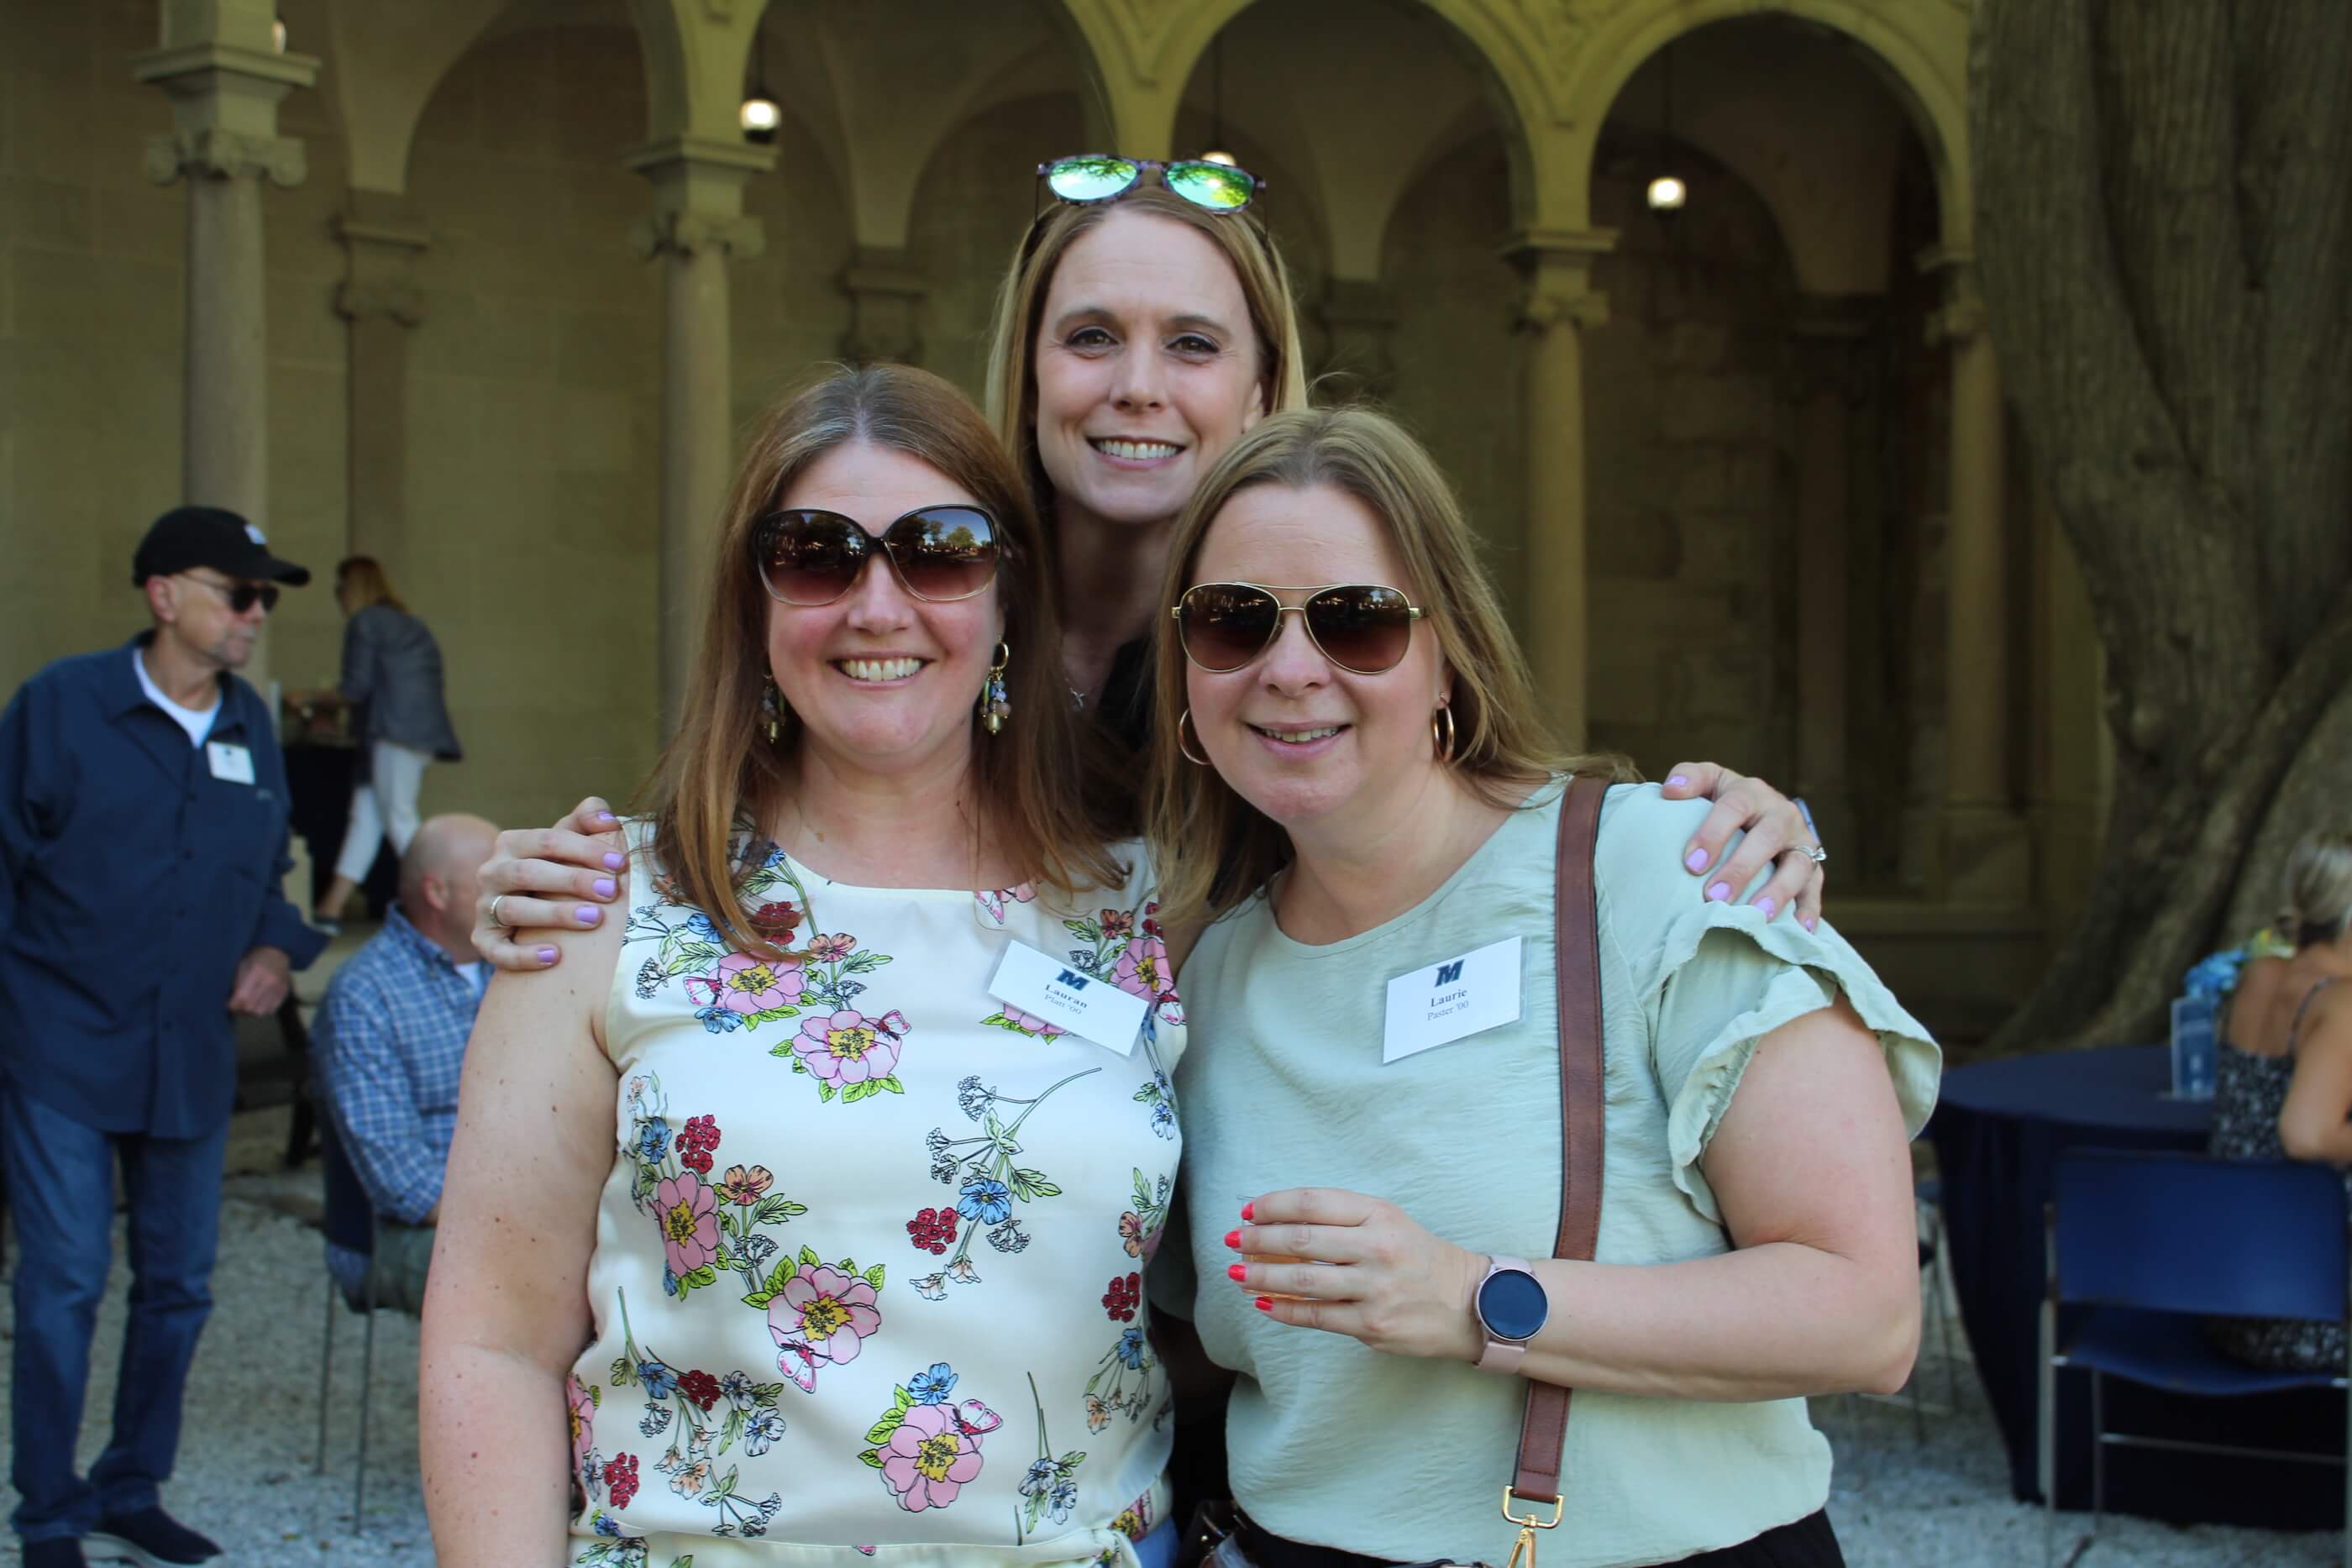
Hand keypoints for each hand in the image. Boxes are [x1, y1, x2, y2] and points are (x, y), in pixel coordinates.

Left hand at [228, 946, 291, 1014]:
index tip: (229, 1005)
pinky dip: (263, 1010)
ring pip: (261, 1011)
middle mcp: (269, 980)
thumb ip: (237, 985)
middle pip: (251, 1006)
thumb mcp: (242, 967)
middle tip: (237, 1006)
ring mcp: (278, 987)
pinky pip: (271, 1010)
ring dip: (252, 1012)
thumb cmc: (255, 959)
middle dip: (241, 1009)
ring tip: (248, 1006)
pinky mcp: (284, 992)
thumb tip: (231, 1004)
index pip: (242, 996)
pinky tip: (259, 1003)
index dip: (232, 1004)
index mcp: (256, 971)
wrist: (277, 953)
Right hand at [473, 796, 626, 971]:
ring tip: (594, 918)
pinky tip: (555, 956)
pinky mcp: (483, 939)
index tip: (619, 863)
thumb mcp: (567, 842)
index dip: (585, 850)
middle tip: (610, 891)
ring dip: (555, 913)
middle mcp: (492, 872)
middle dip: (572, 880)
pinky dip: (523, 955)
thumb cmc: (556, 870)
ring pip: (513, 909)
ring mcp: (484, 907)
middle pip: (528, 873)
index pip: (548, 840)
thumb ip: (586, 822)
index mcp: (512, 843)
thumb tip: (607, 820)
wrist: (524, 913)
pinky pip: (497, 950)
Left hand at [1225, 1188, 1485, 1362]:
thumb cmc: (1419, 1257)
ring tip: (1236, 1273)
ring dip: (1260, 1275)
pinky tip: (1262, 1302)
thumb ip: (1340, 1220)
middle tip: (1233, 1241)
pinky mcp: (1372, 1325)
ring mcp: (1374, 1289)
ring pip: (1301, 1279)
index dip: (1272, 1205)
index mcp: (1379, 1214)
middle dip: (1257, 1239)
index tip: (1248, 1211)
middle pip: (1301, 1239)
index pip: (1312, 1202)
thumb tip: (1275, 1223)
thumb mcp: (1388, 1222)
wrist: (1469, 1303)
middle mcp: (1377, 1247)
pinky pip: (1315, 1316)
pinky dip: (1283, 1309)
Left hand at [1659, 762, 1824, 929]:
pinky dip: (1809, 908)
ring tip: (1756, 915)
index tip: (1691, 864)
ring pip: (1797, 865)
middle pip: (1768, 837)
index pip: (1734, 808)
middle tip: (1714, 896)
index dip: (1713, 834)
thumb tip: (1670, 790)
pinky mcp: (1814, 867)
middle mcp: (1782, 814)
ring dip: (1778, 891)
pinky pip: (1815, 888)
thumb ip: (1689, 778)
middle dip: (1741, 868)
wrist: (1761, 811)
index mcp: (1752, 792)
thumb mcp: (1709, 782)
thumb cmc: (1724, 802)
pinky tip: (1799, 929)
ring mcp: (1801, 841)